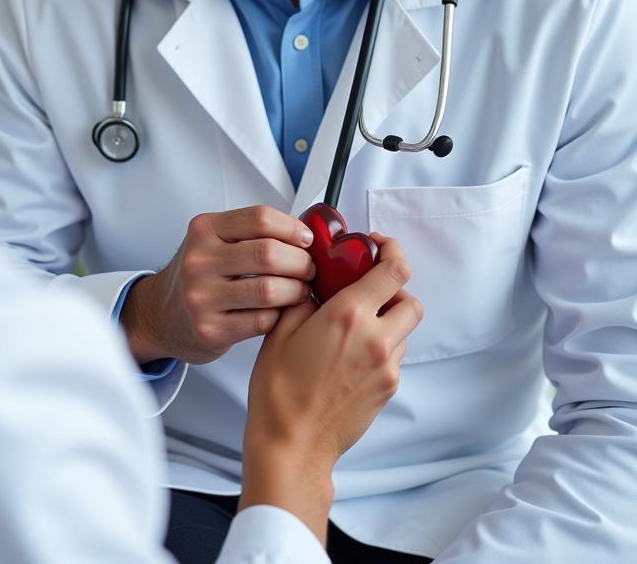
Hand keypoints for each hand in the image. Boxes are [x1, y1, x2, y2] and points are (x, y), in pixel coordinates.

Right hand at [120, 205, 315, 364]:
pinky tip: (279, 312)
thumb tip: (303, 234)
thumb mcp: (214, 240)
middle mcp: (200, 260)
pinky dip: (280, 316)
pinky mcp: (210, 330)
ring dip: (296, 291)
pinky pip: (263, 321)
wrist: (162, 314)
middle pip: (269, 253)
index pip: (260, 218)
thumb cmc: (199, 275)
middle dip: (301, 262)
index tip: (305, 239)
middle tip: (307, 269)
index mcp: (205, 230)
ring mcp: (202, 296)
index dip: (293, 228)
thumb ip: (251, 232)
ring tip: (298, 291)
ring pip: (269, 290)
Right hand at [240, 234, 422, 541]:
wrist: (292, 443)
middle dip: (393, 290)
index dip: (391, 250)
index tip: (376, 245)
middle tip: (366, 288)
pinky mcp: (388, 389)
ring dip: (388, 319)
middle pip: (410, 300)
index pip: (394, 270)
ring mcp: (386, 368)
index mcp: (348, 316)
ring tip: (354, 325)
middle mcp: (376, 340)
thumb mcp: (281, 330)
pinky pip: (395, 356)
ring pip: (405, 329)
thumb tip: (316, 284)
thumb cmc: (279, 391)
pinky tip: (351, 353)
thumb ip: (304, 298)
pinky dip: (382, 346)